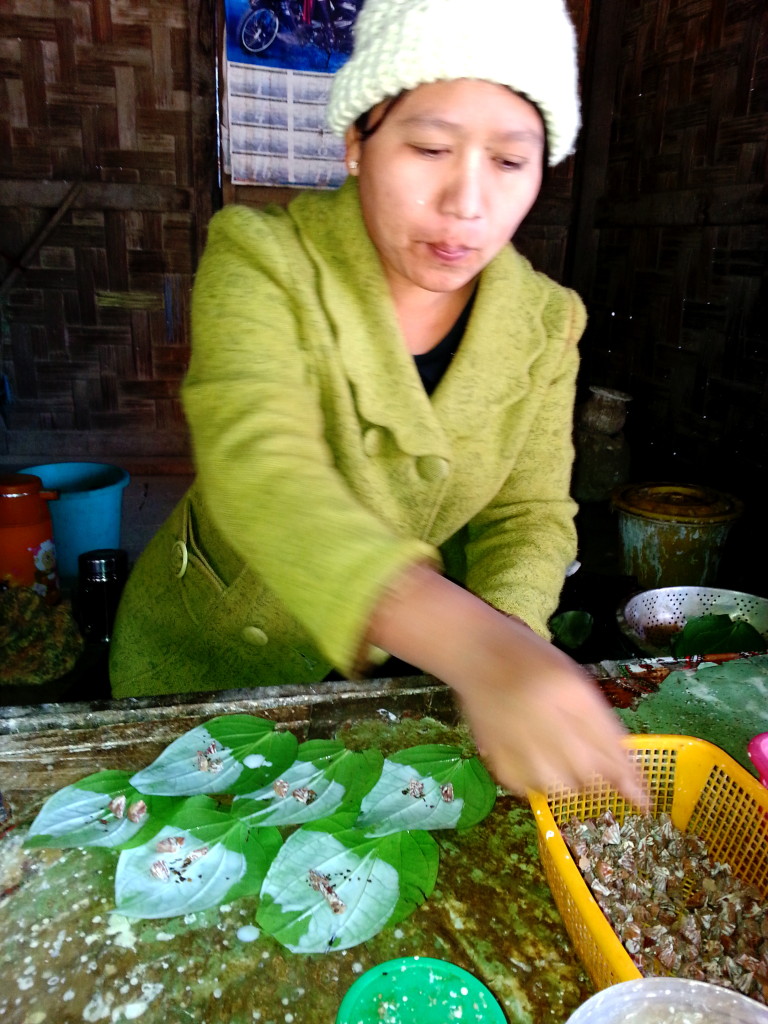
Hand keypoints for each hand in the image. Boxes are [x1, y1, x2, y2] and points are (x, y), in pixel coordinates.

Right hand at [366, 564, 647, 806]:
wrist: (476, 651)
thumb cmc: (531, 660)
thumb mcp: (573, 678)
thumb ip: (598, 719)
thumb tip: (623, 763)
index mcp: (569, 691)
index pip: (608, 743)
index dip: (629, 776)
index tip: (642, 800)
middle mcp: (543, 716)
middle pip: (586, 771)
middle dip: (599, 781)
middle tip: (597, 776)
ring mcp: (515, 737)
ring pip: (558, 786)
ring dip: (569, 784)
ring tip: (563, 766)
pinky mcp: (493, 752)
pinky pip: (525, 786)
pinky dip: (537, 783)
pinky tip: (536, 764)